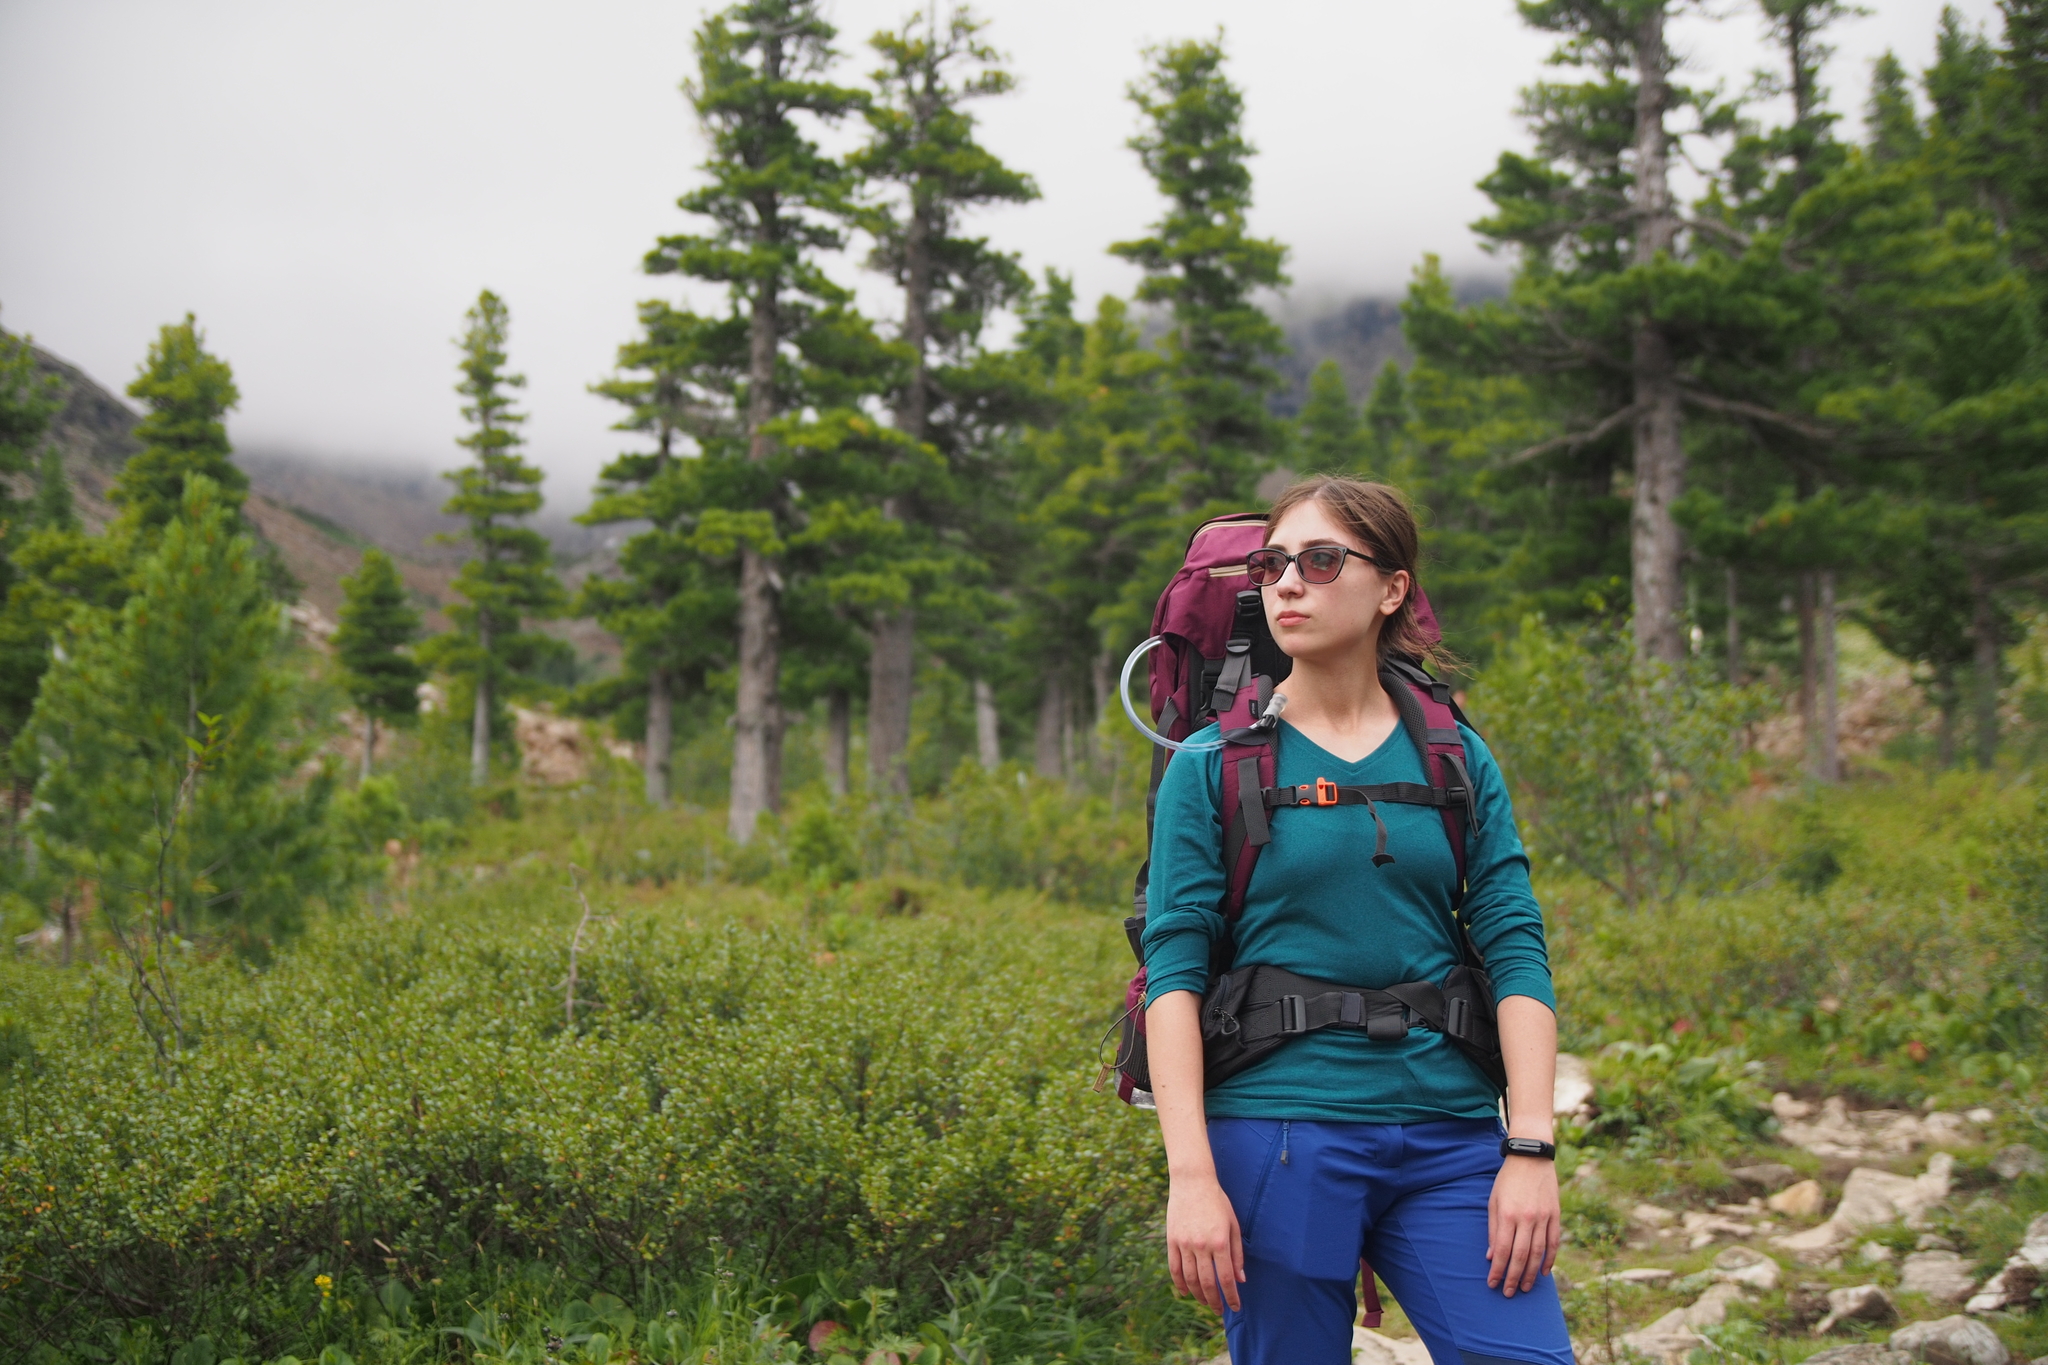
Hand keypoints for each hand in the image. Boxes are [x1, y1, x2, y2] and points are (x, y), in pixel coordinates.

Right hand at [1166, 1173, 1244, 1312]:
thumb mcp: (1233, 1225)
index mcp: (1220, 1241)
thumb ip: (1237, 1254)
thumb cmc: (1218, 1202)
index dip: (1231, 1296)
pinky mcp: (1172, 1240)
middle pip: (1207, 1283)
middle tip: (1219, 1311)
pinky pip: (1174, 1268)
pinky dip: (1179, 1283)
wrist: (1192, 1182)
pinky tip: (1185, 1292)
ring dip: (1198, 1295)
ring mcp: (1184, 1243)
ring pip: (1190, 1279)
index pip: (1226, 1278)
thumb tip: (1240, 1280)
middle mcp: (1201, 1245)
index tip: (1235, 1307)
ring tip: (1205, 1302)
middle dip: (1214, 1301)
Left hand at [1486, 1154, 1559, 1296]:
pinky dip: (1549, 1259)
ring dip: (1531, 1273)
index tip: (1493, 1284)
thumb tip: (1492, 1256)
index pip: (1502, 1250)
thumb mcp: (1493, 1201)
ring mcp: (1543, 1217)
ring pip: (1538, 1253)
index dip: (1498, 1270)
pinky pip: (1553, 1243)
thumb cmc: (1507, 1180)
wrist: (1531, 1158)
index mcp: (1508, 1214)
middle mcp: (1526, 1218)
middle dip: (1513, 1278)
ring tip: (1525, 1288)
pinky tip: (1543, 1272)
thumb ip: (1493, 1229)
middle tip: (1509, 1293)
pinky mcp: (1555, 1215)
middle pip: (1520, 1256)